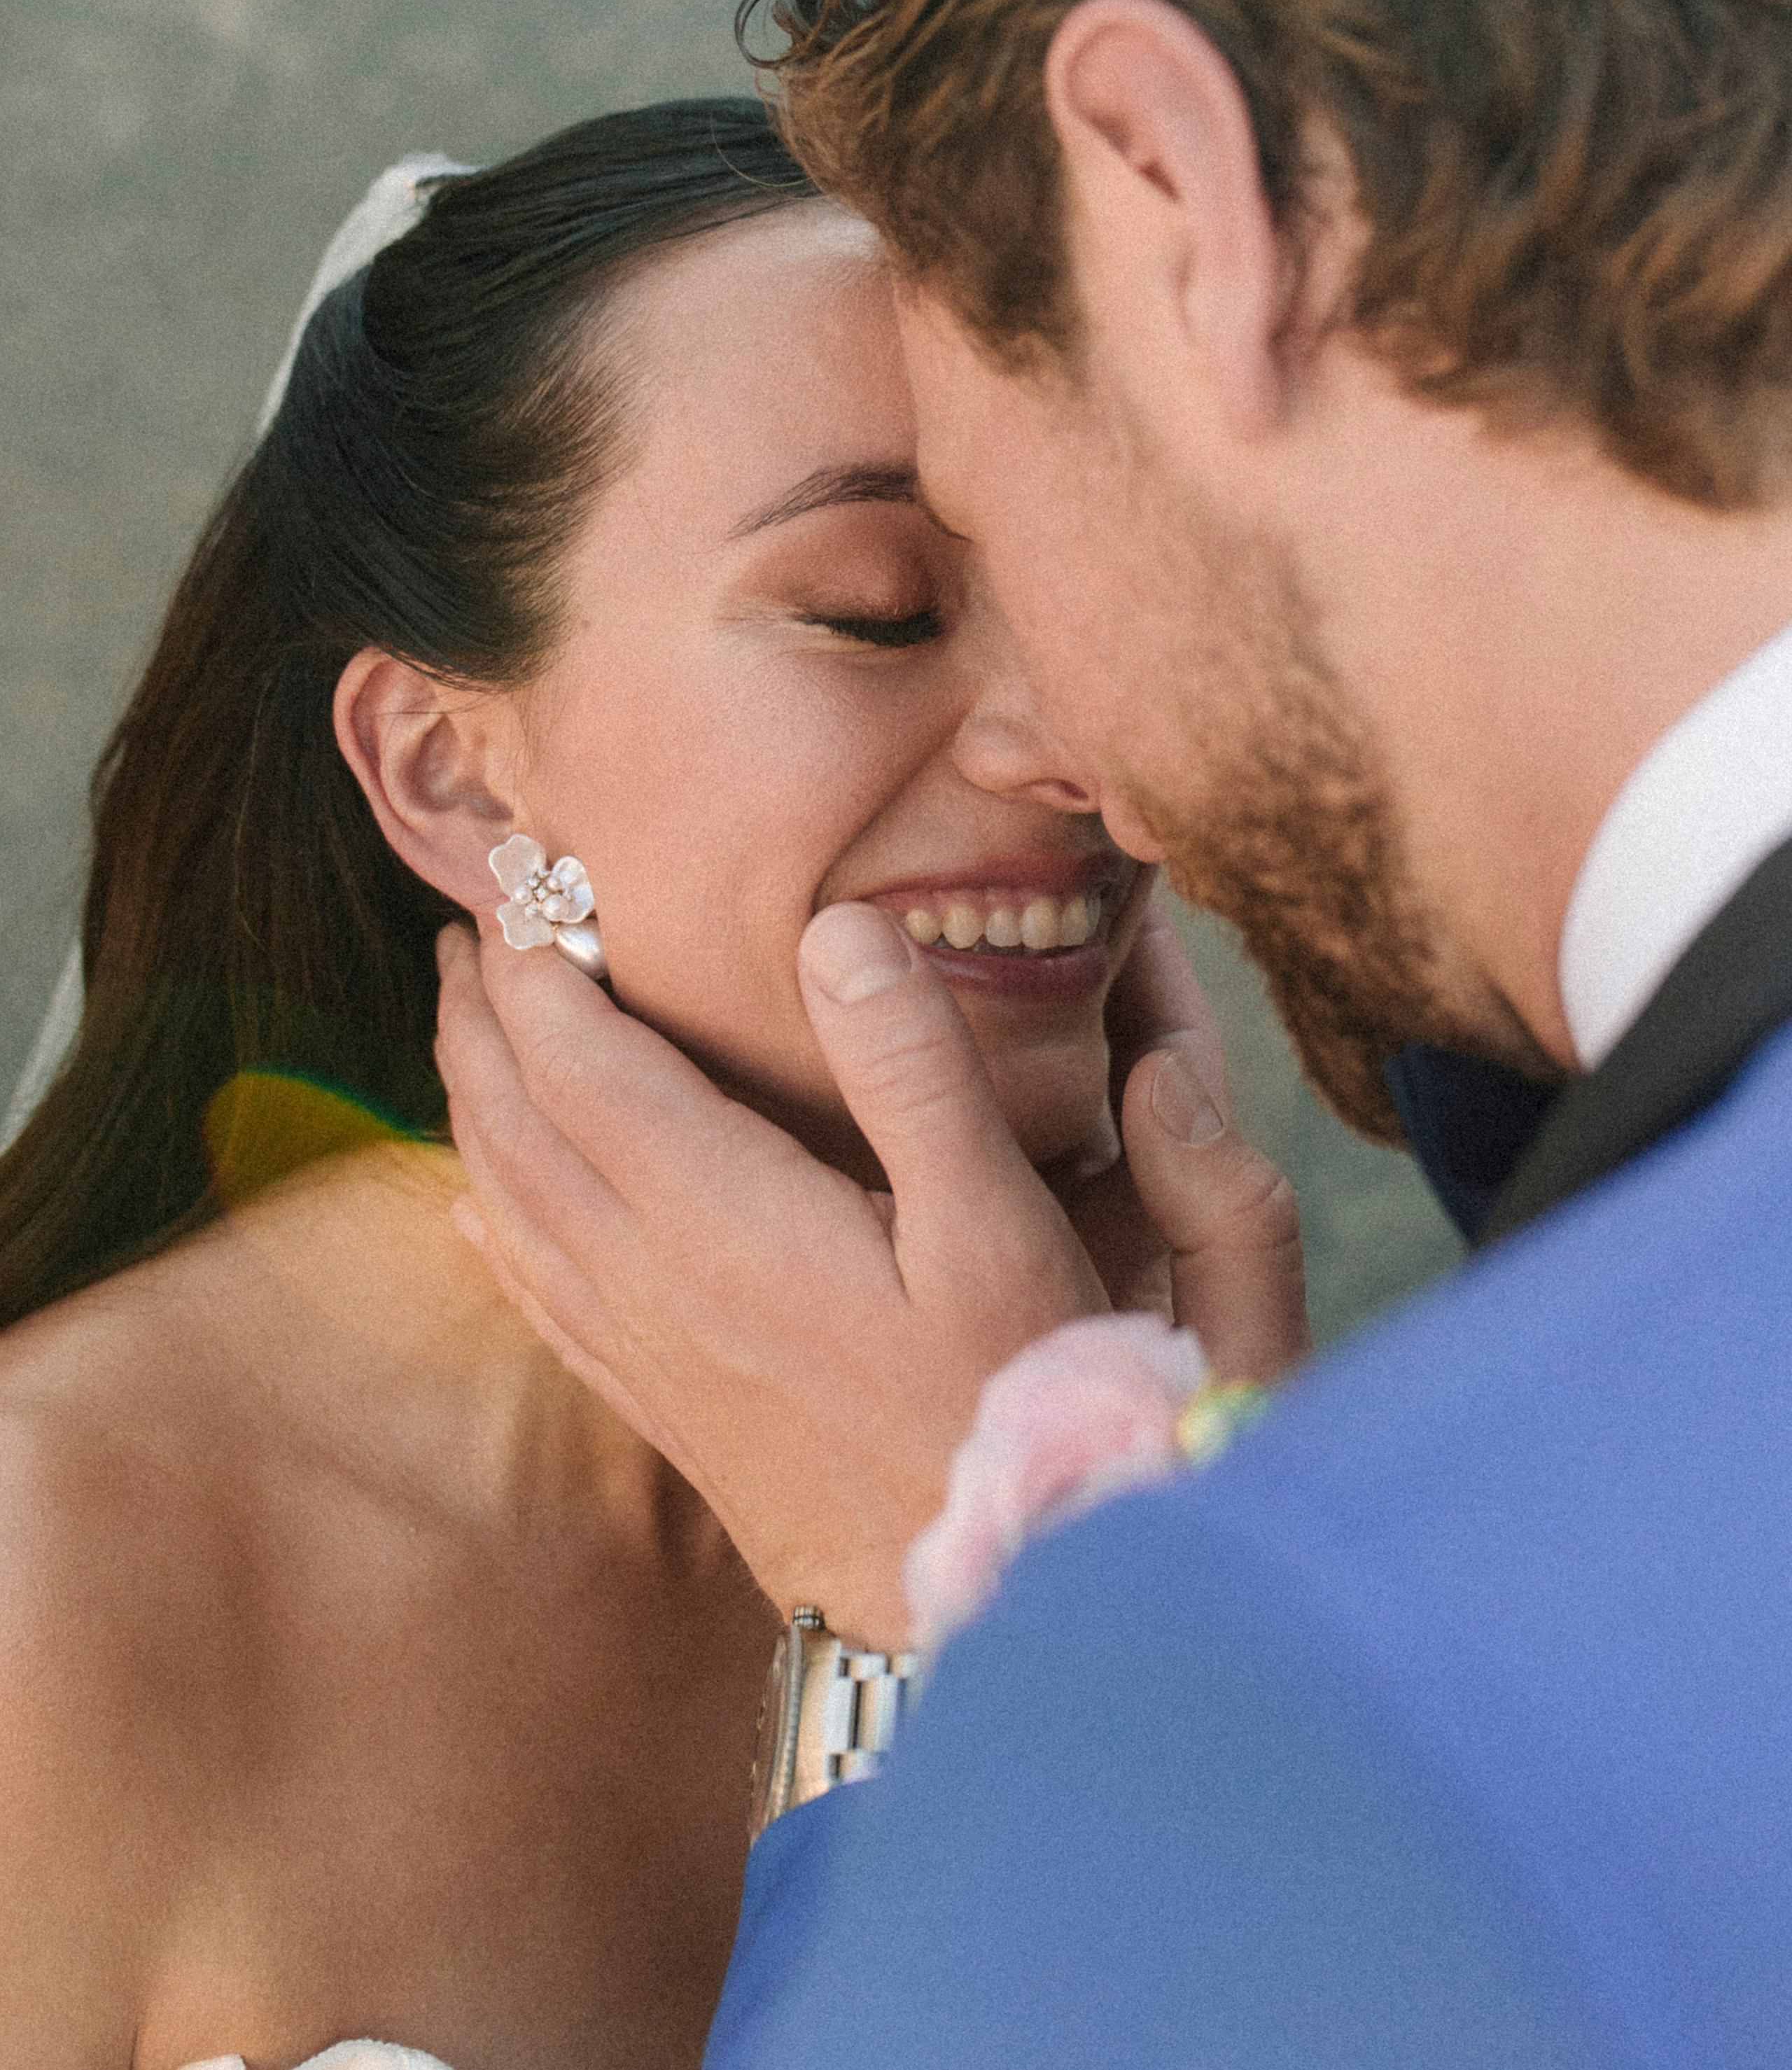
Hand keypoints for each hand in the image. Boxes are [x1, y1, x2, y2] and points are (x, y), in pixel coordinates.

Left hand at [435, 895, 1305, 1646]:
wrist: (995, 1598)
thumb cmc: (1014, 1402)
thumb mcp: (995, 1223)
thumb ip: (913, 1070)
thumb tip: (834, 927)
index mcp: (721, 1219)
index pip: (579, 1061)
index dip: (534, 963)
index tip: (521, 880)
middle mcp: (655, 1282)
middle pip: (518, 1123)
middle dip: (479, 1015)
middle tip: (467, 925)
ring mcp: (650, 1354)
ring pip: (511, 1204)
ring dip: (475, 1103)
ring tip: (464, 1032)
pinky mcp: (667, 1410)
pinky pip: (539, 1298)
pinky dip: (493, 1226)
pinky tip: (476, 1213)